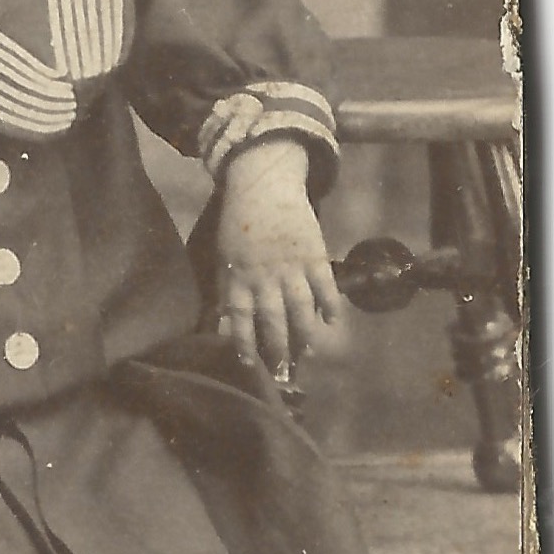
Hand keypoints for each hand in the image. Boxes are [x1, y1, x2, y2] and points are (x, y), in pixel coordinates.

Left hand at [215, 137, 342, 382]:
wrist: (263, 184)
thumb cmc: (239, 223)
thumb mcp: (223, 254)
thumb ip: (225, 286)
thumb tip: (220, 321)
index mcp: (237, 273)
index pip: (239, 315)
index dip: (243, 341)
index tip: (249, 363)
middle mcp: (263, 274)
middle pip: (272, 318)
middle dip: (278, 347)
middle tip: (283, 370)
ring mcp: (290, 265)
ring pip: (300, 307)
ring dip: (305, 333)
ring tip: (307, 353)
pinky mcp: (313, 254)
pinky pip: (324, 285)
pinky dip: (330, 305)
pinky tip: (333, 322)